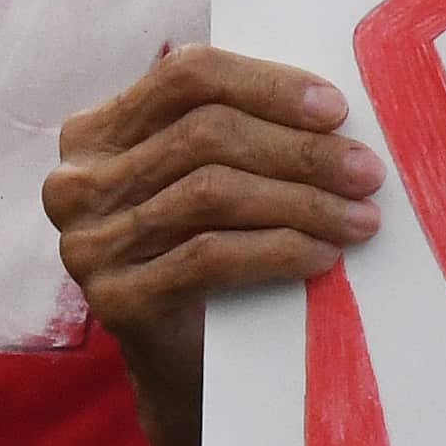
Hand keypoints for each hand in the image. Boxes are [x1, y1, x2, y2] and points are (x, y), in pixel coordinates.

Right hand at [44, 46, 384, 445]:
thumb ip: (244, 131)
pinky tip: (323, 255)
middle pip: (205, 135)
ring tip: (361, 218)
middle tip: (367, 172)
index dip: (266, 85)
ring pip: (212, 192)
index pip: (185, 76)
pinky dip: (278, 250)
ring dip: (303, 202)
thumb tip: (332, 106)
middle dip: (299, 150)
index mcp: (98, 132)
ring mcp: (87, 242)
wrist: (190, 369)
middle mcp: (78, 182)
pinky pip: (209, 257)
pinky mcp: (113, 299)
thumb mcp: (219, 177)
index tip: (336, 110)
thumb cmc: (217, 256)